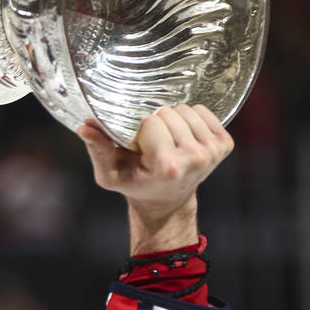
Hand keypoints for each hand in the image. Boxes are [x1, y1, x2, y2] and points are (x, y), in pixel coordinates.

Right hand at [77, 104, 233, 253]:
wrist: (168, 200)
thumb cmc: (136, 183)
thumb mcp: (110, 174)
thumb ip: (97, 149)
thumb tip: (84, 126)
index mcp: (167, 167)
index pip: (150, 122)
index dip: (141, 132)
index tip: (140, 149)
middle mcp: (195, 158)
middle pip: (169, 113)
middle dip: (157, 124)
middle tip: (154, 145)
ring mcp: (212, 152)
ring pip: (186, 110)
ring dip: (173, 121)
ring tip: (168, 140)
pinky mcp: (225, 145)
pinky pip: (203, 111)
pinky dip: (191, 118)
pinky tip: (183, 137)